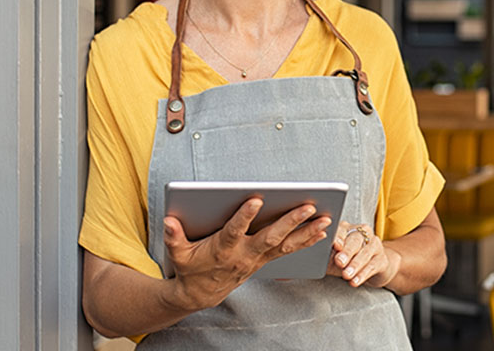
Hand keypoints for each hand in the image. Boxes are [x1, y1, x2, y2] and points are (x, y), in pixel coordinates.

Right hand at [163, 198, 331, 310]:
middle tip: (308, 206)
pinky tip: (321, 231)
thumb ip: (174, 237)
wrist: (201, 294)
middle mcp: (245, 254)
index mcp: (223, 249)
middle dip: (290, 222)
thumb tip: (168, 221)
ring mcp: (257, 259)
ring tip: (325, 218)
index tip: (255, 199)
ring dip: (306, 232)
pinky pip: (288, 251)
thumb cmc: (190, 268)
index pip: (235, 230)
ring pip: (285, 245)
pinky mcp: (264, 260)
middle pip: (270, 237)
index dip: (244, 216)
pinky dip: (305, 241)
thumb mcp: (178, 253)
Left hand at [326, 221, 400, 288]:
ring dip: (355, 265)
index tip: (335, 246)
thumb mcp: (333, 255)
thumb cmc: (346, 260)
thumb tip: (316, 254)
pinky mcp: (382, 259)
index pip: (342, 229)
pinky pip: (372, 266)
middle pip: (355, 240)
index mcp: (347, 228)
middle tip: (339, 262)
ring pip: (365, 253)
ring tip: (346, 275)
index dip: (339, 237)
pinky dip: (362, 274)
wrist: (370, 269)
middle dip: (347, 252)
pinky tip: (355, 281)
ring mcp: (374, 244)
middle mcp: (362, 232)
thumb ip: (327, 253)